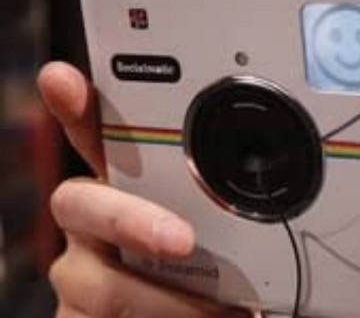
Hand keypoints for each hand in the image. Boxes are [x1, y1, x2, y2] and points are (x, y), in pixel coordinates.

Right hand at [38, 61, 247, 317]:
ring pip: (98, 281)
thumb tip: (280, 177)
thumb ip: (230, 205)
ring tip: (219, 310)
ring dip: (166, 300)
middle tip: (182, 241)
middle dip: (131, 219)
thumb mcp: (229, 232)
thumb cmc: (214, 274)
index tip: (64, 80)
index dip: (77, 111)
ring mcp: (81, 272)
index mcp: (130, 187)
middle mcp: (95, 223)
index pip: (95, 140)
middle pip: (80, 203)